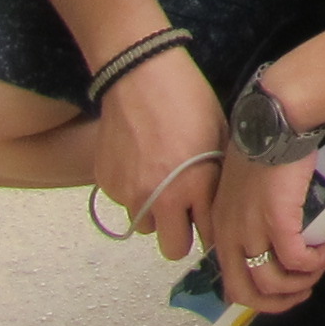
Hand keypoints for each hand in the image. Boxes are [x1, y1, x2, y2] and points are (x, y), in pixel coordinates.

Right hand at [91, 49, 224, 260]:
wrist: (141, 77)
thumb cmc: (190, 100)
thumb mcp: (219, 137)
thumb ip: (216, 177)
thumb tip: (217, 201)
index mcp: (195, 187)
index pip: (207, 235)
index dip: (212, 229)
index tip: (211, 218)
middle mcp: (159, 199)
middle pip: (172, 248)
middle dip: (182, 235)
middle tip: (186, 213)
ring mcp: (128, 194)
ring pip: (144, 226)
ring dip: (155, 213)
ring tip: (163, 180)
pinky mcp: (105, 184)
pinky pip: (123, 201)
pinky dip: (133, 190)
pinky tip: (141, 161)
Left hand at [210, 139, 324, 314]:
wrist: (274, 123)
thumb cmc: (262, 143)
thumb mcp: (243, 184)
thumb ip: (249, 209)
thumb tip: (271, 225)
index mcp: (221, 227)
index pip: (229, 279)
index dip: (258, 292)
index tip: (282, 285)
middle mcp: (231, 235)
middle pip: (245, 293)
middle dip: (276, 302)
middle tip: (302, 293)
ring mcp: (252, 230)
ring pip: (272, 282)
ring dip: (301, 283)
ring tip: (320, 266)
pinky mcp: (278, 221)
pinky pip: (296, 259)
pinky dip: (314, 263)